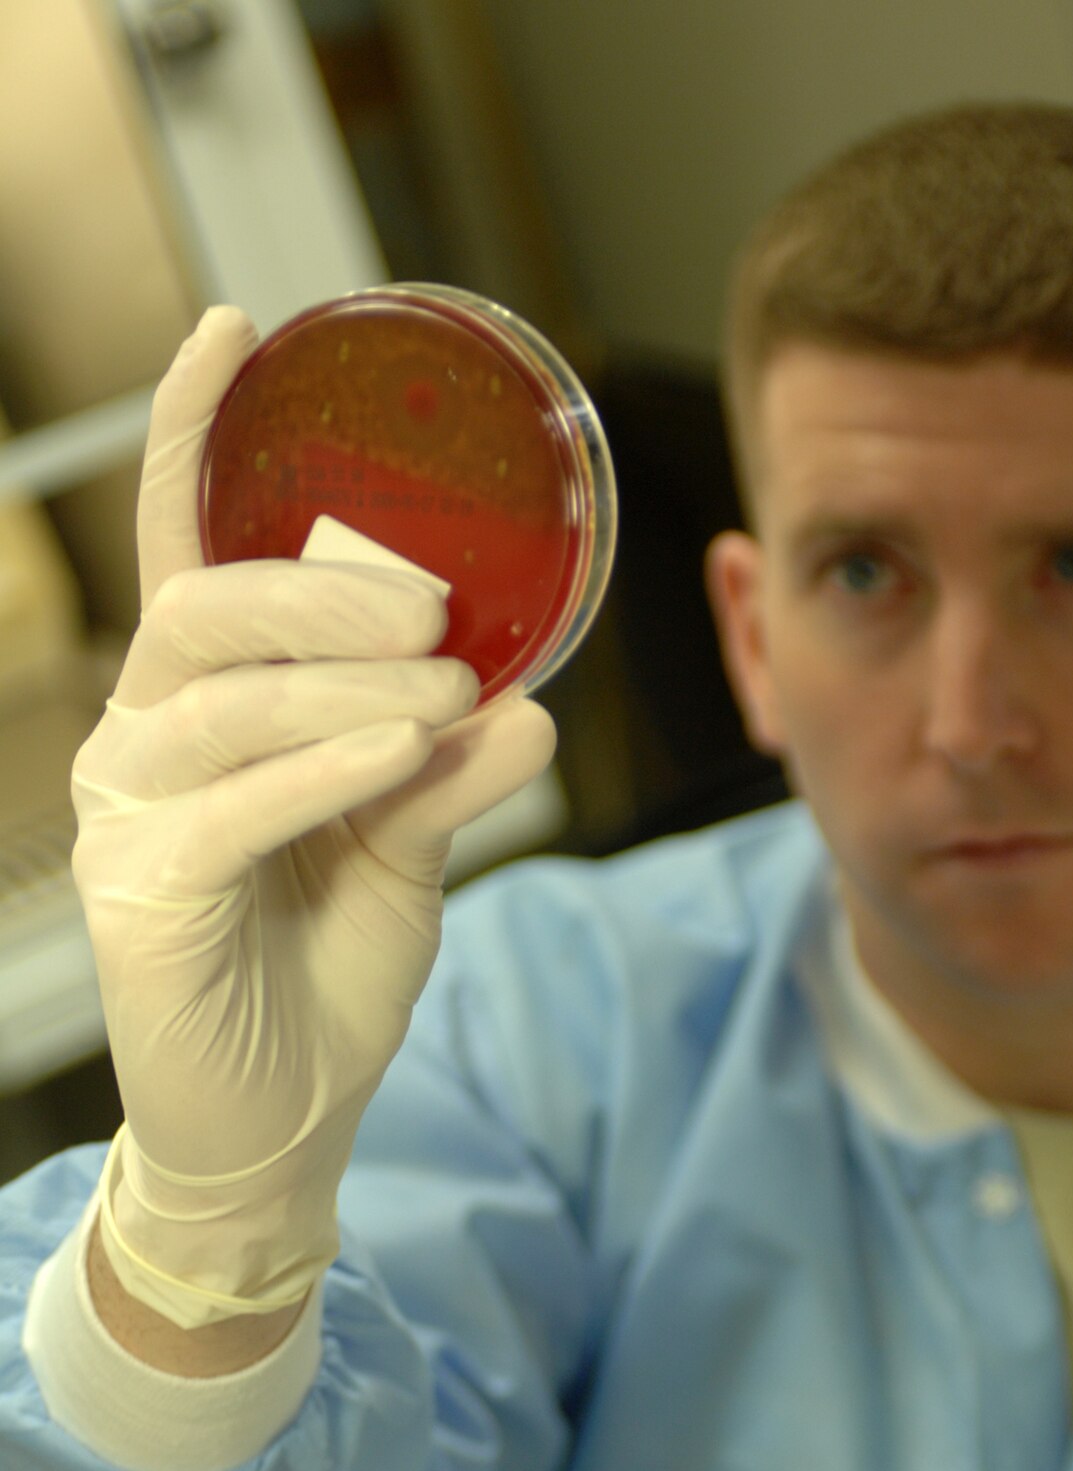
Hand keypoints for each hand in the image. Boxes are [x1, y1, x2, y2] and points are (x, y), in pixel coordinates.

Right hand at [71, 307, 555, 1322]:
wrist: (285, 1121)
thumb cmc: (328, 968)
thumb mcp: (407, 848)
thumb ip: (450, 771)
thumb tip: (528, 705)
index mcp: (204, 706)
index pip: (187, 548)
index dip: (195, 435)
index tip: (243, 332)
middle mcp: (144, 739)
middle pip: (206, 605)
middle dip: (323, 590)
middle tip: (438, 613)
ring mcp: (130, 814)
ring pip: (217, 694)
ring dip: (341, 676)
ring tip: (443, 685)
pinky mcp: (140, 891)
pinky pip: (230, 803)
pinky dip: (320, 768)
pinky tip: (397, 750)